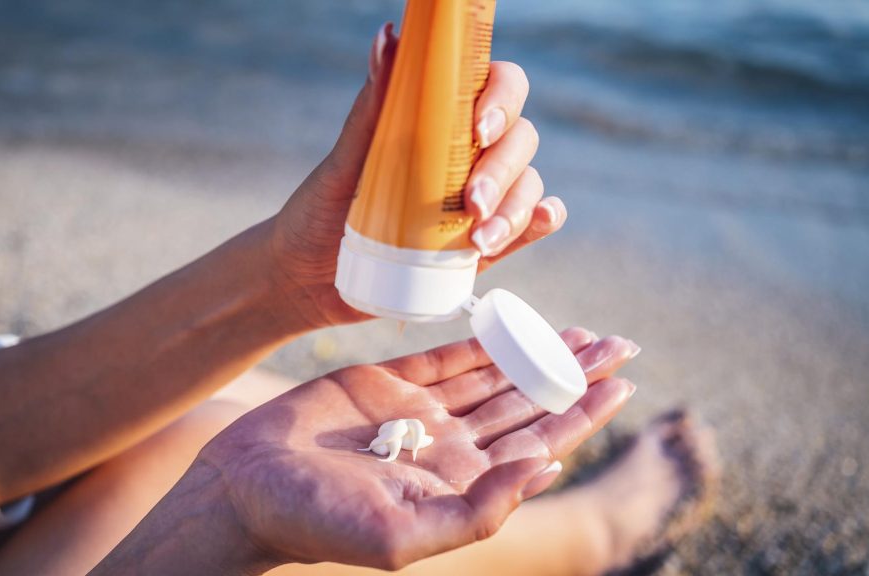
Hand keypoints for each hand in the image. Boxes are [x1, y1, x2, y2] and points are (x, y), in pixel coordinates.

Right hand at [197, 329, 638, 570]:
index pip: (538, 443)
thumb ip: (480, 508)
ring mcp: (418, 412)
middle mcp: (448, 446)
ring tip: (586, 332)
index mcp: (459, 484)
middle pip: (528, 404)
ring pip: (496, 375)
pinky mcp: (386, 381)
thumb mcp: (402, 534)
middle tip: (622, 345)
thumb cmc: (315, 523)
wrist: (245, 487)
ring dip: (541, 352)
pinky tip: (517, 322)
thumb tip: (548, 470)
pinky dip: (484, 337)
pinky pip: (447, 353)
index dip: (582, 414)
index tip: (624, 383)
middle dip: (576, 376)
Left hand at [269, 23, 565, 328]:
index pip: (496, 87)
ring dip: (516, 207)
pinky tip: (537, 220)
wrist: (310, 280)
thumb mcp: (345, 161)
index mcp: (441, 122)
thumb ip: (373, 106)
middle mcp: (469, 155)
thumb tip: (387, 37)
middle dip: (502, 168)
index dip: (501, 98)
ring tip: (478, 239)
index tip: (478, 126)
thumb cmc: (323, 211)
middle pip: (519, 139)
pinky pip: (530, 225)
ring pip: (528, 184)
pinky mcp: (485, 245)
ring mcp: (481, 200)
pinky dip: (540, 221)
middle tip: (471, 201)